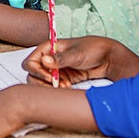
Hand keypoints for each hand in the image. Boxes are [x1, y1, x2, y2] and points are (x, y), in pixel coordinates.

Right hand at [23, 36, 138, 86]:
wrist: (108, 58)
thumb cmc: (93, 49)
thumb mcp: (76, 54)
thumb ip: (60, 59)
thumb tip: (44, 61)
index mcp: (48, 48)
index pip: (30, 62)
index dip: (36, 71)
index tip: (49, 77)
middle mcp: (49, 59)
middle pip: (32, 74)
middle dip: (41, 82)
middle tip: (55, 84)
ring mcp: (55, 69)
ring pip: (41, 82)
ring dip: (49, 87)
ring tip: (64, 86)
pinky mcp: (63, 78)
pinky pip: (53, 86)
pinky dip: (58, 89)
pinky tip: (68, 87)